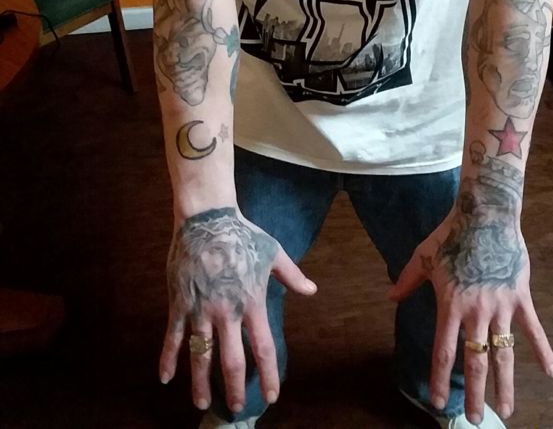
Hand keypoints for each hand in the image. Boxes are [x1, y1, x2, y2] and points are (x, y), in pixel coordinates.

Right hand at [159, 206, 316, 414]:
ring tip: (202, 403)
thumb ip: (292, 275)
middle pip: (231, 361)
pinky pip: (173, 336)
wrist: (208, 218)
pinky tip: (165, 378)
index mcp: (252, 302)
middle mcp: (227, 312)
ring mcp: (201, 309)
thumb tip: (312, 290)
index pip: (263, 348)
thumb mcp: (272, 253)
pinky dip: (167, 358)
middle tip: (236, 408)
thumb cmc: (242, 234)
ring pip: (201, 355)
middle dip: (234, 388)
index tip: (271, 396)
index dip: (268, 375)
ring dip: (200, 383)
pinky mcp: (180, 303)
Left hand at [388, 202, 552, 423]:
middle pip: (475, 360)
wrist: (485, 215)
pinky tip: (551, 373)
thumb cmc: (452, 235)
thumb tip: (390, 296)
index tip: (437, 402)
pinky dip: (543, 352)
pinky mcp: (520, 297)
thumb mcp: (423, 256)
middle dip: (475, 393)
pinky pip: (533, 330)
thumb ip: (408, 280)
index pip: (444, 350)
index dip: (440, 378)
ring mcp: (501, 306)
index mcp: (451, 304)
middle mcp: (476, 311)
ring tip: (507, 410)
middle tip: (476, 418)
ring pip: (504, 353)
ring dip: (505, 384)